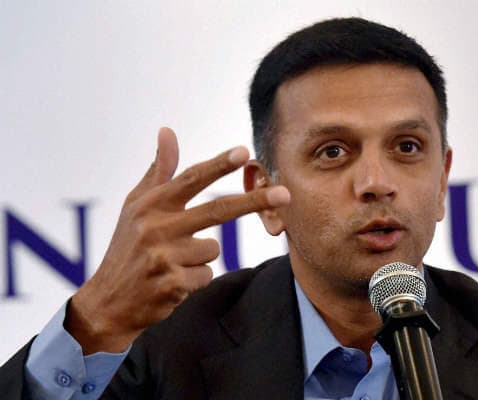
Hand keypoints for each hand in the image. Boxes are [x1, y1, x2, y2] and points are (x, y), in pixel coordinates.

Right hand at [64, 127, 289, 353]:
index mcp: (150, 206)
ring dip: (201, 257)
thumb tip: (167, 131)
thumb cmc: (127, 248)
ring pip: (213, 249)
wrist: (108, 302)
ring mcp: (164, 257)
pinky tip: (172, 282)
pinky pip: (207, 274)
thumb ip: (158, 172)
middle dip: (254, 201)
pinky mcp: (172, 284)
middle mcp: (156, 228)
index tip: (244, 151)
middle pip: (217, 210)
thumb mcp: (135, 207)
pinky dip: (196, 278)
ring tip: (173, 263)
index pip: (190, 179)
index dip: (218, 165)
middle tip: (286, 194)